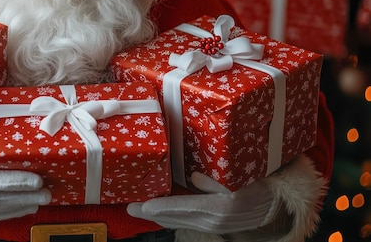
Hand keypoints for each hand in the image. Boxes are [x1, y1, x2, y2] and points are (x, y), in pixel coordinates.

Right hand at [0, 130, 51, 225]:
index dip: (22, 181)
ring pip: (7, 209)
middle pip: (10, 197)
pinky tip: (24, 208)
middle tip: (49, 192)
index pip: (2, 181)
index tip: (38, 180)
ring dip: (26, 205)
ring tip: (42, 200)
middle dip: (32, 196)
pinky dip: (14, 213)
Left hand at [127, 172, 279, 233]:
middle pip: (175, 217)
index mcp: (218, 207)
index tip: (143, 205)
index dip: (161, 207)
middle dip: (151, 213)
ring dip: (157, 217)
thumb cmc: (255, 187)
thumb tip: (192, 177)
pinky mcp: (211, 225)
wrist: (272, 208)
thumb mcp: (237, 179)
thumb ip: (213, 181)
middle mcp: (212, 220)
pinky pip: (185, 222)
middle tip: (130, 207)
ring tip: (139, 210)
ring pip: (177, 222)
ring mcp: (211, 225)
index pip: (183, 207)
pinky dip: (169, 218)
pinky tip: (158, 214)